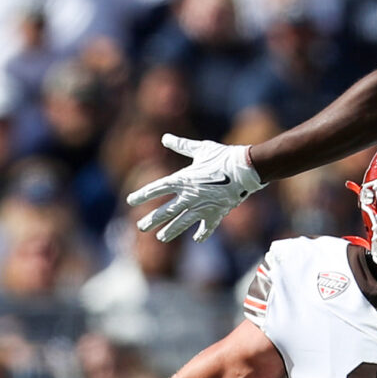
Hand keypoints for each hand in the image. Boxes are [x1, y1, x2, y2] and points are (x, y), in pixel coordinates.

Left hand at [128, 134, 260, 241]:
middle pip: (165, 211)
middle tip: (141, 227)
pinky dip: (202, 233)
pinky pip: (207, 226)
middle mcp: (189, 195)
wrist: (246, 169)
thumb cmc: (223, 156)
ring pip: (182, 222)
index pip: (157, 188)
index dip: (143, 194)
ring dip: (171, 231)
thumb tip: (165, 138)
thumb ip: (182, 146)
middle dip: (152, 220)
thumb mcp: (201, 149)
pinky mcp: (217, 213)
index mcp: (183, 179)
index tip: (130, 201)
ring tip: (161, 238)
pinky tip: (196, 239)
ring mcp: (202, 206)